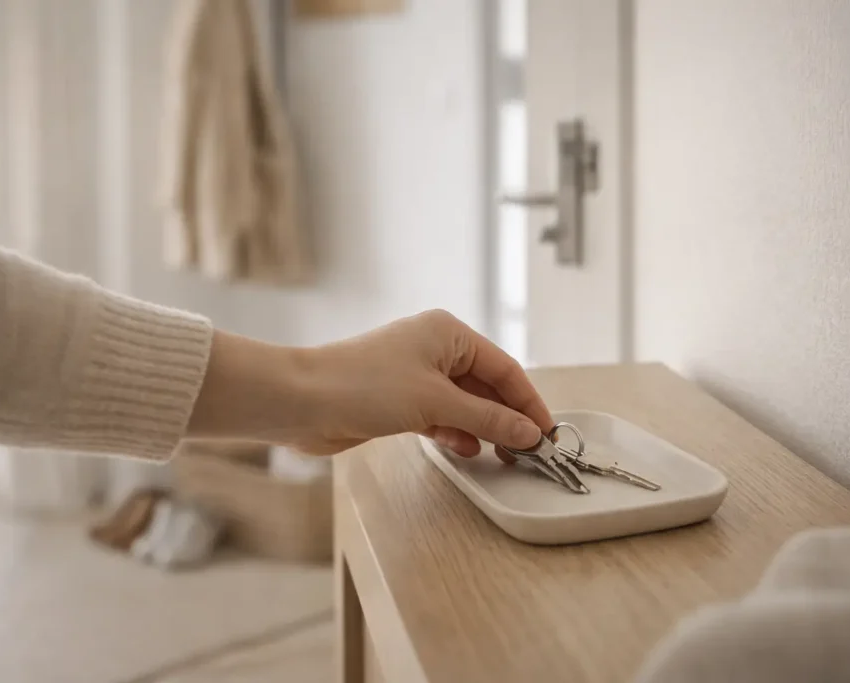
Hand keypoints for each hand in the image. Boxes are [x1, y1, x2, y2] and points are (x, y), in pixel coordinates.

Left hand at [298, 309, 552, 455]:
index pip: (504, 368)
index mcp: (448, 334)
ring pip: (464, 403)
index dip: (528, 402)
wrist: (302, 402)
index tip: (547, 433)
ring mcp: (415, 375)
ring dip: (483, 428)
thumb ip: (487, 418)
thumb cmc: (364, 386)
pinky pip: (441, 415)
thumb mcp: (435, 403)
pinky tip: (467, 449)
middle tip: (528, 451)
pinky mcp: (398, 401)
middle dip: (507, 418)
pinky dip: (456, 432)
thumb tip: (528, 433)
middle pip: (486, 385)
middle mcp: (434, 349)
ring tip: (503, 456)